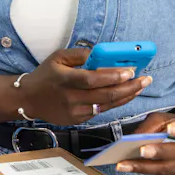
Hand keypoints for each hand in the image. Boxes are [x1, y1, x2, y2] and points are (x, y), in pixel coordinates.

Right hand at [19, 48, 151, 125]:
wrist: (29, 99)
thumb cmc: (45, 75)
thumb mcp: (58, 57)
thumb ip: (80, 55)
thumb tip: (101, 55)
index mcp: (65, 79)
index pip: (92, 80)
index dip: (113, 77)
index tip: (130, 71)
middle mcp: (71, 98)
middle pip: (106, 95)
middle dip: (129, 87)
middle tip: (145, 79)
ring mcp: (75, 112)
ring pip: (107, 105)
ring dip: (127, 95)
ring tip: (141, 86)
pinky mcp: (78, 120)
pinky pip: (101, 110)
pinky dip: (115, 102)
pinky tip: (125, 94)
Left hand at [115, 113, 174, 174]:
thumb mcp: (167, 119)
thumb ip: (153, 125)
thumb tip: (133, 137)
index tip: (169, 128)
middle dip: (159, 152)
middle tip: (141, 150)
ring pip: (168, 168)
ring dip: (144, 167)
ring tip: (124, 164)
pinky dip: (144, 171)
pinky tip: (129, 168)